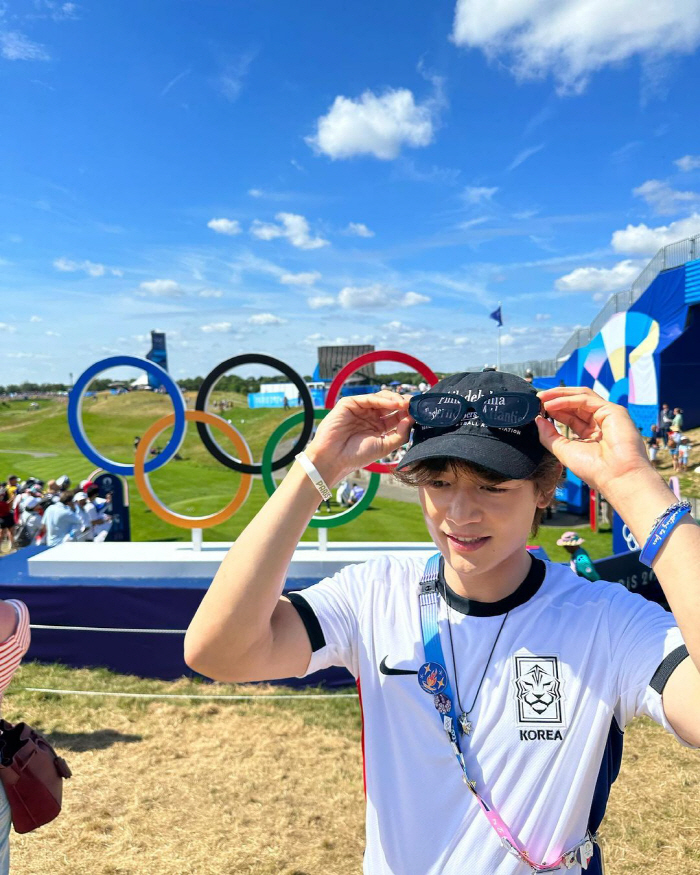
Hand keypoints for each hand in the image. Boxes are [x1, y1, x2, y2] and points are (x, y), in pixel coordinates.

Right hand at [304, 390, 413, 483]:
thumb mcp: (384, 447)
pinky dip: (383, 400)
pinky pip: (369, 398)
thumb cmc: (356, 456)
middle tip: (416, 406)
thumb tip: (412, 420)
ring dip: (396, 400)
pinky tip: (395, 404)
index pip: (398, 416)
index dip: (409, 413)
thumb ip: (400, 435)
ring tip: (407, 405)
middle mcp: (371, 416)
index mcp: (379, 427)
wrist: (334, 459)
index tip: (422, 413)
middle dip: (405, 404)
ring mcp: (360, 409)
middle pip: (391, 404)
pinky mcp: (350, 404)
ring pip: (382, 398)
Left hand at [536, 387, 650, 495]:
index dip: (554, 410)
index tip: (537, 409)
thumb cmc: (594, 469)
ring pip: (581, 396)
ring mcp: (607, 415)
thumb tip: (538, 420)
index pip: (570, 416)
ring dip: (560, 395)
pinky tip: (551, 405)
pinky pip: (585, 399)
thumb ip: (549, 436)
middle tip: (538, 399)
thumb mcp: (564, 451)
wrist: (616, 477)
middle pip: (576, 403)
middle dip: (555, 399)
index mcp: (591, 434)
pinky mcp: (612, 410)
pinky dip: (566, 400)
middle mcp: (600, 422)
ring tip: (542, 398)